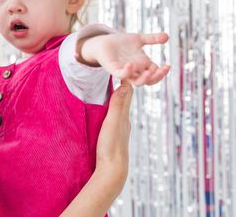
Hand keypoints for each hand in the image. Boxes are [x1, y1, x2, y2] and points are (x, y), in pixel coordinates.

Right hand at [60, 80, 133, 216]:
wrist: (112, 171)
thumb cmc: (111, 147)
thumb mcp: (112, 123)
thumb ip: (118, 105)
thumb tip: (125, 84)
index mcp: (124, 114)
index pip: (126, 91)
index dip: (124, 77)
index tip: (121, 64)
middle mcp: (124, 119)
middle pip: (125, 97)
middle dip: (123, 83)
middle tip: (119, 69)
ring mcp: (119, 128)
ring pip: (121, 106)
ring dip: (119, 94)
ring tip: (115, 84)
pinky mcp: (114, 135)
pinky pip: (115, 115)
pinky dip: (114, 106)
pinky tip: (110, 108)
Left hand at [80, 32, 169, 85]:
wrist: (103, 42)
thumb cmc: (121, 43)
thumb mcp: (138, 39)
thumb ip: (152, 39)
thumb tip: (167, 36)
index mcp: (142, 64)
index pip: (155, 73)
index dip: (162, 72)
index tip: (168, 65)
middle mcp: (135, 70)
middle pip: (148, 80)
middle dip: (157, 77)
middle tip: (163, 69)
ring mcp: (125, 70)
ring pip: (136, 82)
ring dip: (144, 79)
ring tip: (150, 72)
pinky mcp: (113, 69)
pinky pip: (121, 74)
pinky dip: (127, 71)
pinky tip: (131, 64)